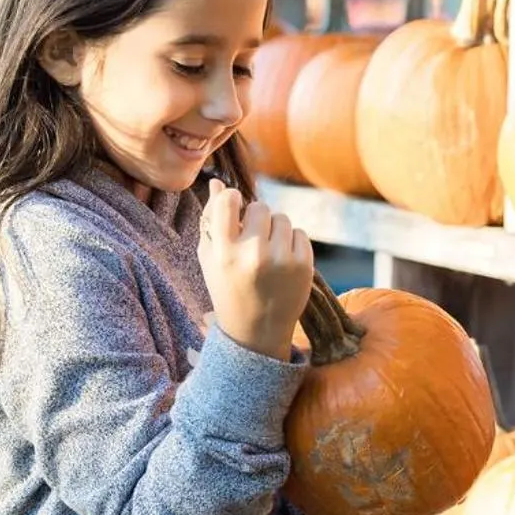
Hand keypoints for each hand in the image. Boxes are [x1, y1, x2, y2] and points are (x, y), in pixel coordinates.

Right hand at [199, 179, 312, 361]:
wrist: (256, 332)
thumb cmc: (227, 288)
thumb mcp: (210, 258)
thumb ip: (211, 219)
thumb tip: (218, 182)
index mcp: (224, 253)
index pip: (229, 201)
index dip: (233, 200)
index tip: (234, 210)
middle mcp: (253, 255)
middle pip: (259, 207)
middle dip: (256, 219)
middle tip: (251, 241)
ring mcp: (282, 260)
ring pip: (282, 218)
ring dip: (275, 230)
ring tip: (267, 254)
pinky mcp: (304, 266)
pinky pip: (299, 233)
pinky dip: (291, 243)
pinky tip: (282, 263)